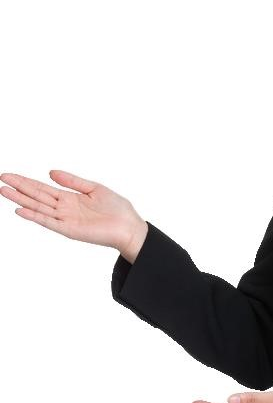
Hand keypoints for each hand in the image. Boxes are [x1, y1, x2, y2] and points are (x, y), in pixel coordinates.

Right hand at [0, 169, 144, 253]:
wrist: (129, 226)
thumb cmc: (116, 209)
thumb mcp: (94, 188)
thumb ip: (72, 181)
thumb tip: (50, 172)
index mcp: (70, 198)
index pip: (43, 189)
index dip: (26, 182)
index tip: (10, 175)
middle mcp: (64, 209)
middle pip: (36, 196)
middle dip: (19, 187)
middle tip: (0, 178)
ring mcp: (65, 219)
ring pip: (38, 207)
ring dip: (21, 199)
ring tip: (3, 190)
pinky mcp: (69, 229)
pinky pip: (49, 222)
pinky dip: (34, 216)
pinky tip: (20, 210)